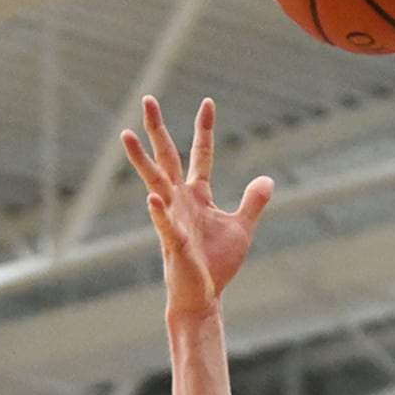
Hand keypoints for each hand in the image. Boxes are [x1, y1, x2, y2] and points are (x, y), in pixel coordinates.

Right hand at [121, 95, 272, 319]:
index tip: (208, 102)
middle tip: (148, 98)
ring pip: (154, 183)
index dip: (204, 129)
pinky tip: (153, 199)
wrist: (203, 296)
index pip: (200, 154)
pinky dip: (159, 213)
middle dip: (158, 129)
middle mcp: (180, 200)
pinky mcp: (173, 243)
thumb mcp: (241, 228)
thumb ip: (252, 203)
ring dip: (141, 160)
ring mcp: (173, 219)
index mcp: (197, 195)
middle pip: (167, 157)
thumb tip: (267, 179)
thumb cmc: (217, 264)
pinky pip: (164, 225)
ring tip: (126, 136)